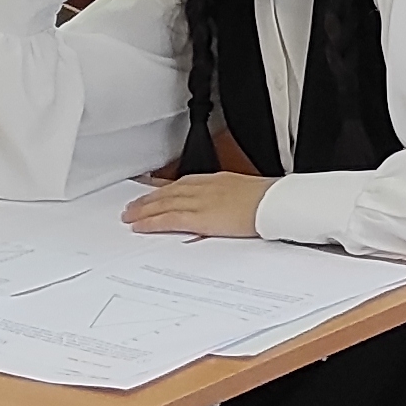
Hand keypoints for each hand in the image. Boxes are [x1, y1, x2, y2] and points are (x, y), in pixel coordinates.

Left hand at [122, 173, 272, 237]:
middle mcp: (205, 187)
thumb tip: (223, 211)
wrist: (275, 203)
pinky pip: (169, 219)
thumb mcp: (248, 195)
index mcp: (218, 180)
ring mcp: (201, 201)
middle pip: (169, 192)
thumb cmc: (269, 200)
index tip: (154, 191)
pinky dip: (152, 222)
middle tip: (132, 205)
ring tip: (130, 215)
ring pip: (164, 203)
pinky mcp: (199, 218)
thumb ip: (230, 201)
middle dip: (149, 198)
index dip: (165, 188)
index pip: (184, 183)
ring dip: (144, 209)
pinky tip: (140, 225)